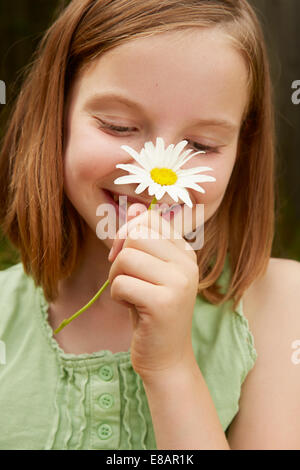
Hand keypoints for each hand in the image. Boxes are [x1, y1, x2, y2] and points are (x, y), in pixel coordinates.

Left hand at [108, 204, 198, 380]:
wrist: (166, 357)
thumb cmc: (151, 310)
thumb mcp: (148, 271)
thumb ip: (142, 239)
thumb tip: (135, 208)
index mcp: (185, 252)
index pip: (149, 218)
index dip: (127, 232)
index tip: (123, 254)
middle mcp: (188, 264)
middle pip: (136, 235)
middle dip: (119, 256)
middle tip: (124, 278)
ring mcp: (179, 283)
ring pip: (126, 257)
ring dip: (116, 276)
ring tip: (128, 293)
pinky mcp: (164, 303)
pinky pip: (121, 284)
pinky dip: (117, 296)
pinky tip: (131, 307)